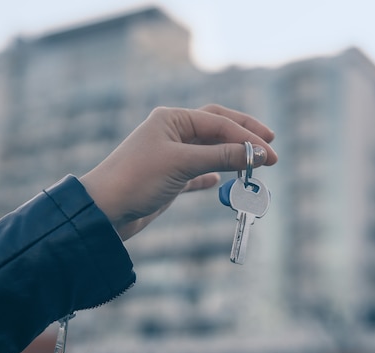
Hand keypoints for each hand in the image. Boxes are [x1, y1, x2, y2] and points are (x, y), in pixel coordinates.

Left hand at [79, 104, 277, 239]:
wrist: (103, 211)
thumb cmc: (137, 179)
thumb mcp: (182, 163)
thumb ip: (221, 156)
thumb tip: (258, 153)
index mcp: (172, 119)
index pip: (219, 122)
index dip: (247, 137)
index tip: (270, 154)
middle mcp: (172, 133)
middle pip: (217, 129)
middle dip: (244, 138)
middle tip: (271, 149)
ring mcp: (170, 155)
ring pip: (210, 151)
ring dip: (232, 157)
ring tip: (255, 166)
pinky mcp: (168, 178)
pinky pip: (197, 172)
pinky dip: (213, 174)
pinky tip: (222, 180)